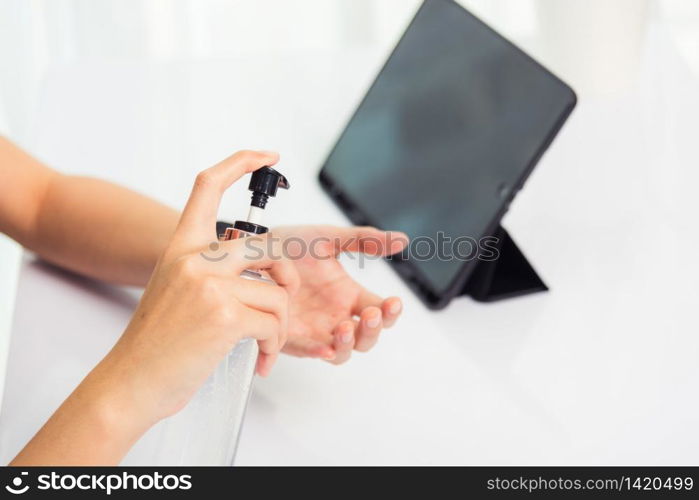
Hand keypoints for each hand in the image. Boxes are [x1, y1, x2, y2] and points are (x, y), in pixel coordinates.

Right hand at [96, 151, 298, 424]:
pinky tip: (260, 358)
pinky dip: (274, 344)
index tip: (268, 154)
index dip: (241, 162)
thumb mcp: (175, 290)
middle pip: (269, 250)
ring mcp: (209, 286)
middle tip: (281, 307)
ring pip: (278, 294)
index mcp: (180, 248)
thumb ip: (209, 269)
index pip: (208, 186)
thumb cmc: (156, 344)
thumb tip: (257, 268)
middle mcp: (194, 259)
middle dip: (286, 281)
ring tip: (264, 346)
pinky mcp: (224, 316)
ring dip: (278, 326)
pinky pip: (274, 322)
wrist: (130, 384)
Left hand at [272, 225, 407, 364]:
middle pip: (367, 336)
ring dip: (350, 344)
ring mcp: (315, 329)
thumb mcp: (328, 238)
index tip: (393, 302)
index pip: (380, 310)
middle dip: (374, 329)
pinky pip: (309, 352)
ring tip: (346, 327)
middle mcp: (335, 315)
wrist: (250, 251)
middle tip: (371, 314)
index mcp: (348, 294)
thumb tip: (401, 240)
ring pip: (343, 351)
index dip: (390, 311)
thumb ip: (364, 240)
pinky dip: (319, 352)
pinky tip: (324, 347)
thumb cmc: (288, 246)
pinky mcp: (291, 338)